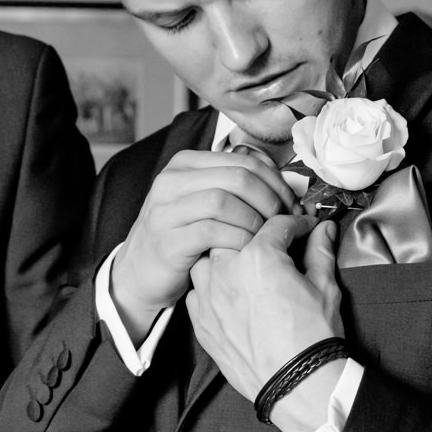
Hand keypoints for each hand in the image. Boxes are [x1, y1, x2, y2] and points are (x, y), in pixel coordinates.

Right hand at [111, 148, 297, 339]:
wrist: (139, 271)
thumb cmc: (181, 235)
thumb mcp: (202, 201)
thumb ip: (232, 186)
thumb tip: (283, 184)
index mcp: (185, 164)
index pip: (244, 160)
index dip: (276, 182)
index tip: (291, 204)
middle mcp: (172, 181)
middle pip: (238, 177)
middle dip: (271, 200)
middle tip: (285, 222)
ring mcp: (166, 210)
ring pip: (226, 201)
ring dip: (255, 221)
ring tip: (265, 238)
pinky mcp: (168, 240)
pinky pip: (214, 232)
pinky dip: (239, 240)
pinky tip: (247, 250)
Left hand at [187, 216, 346, 431]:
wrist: (297, 384)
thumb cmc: (313, 336)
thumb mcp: (324, 287)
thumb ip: (319, 251)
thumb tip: (324, 230)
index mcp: (258, 256)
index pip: (276, 224)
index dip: (296, 223)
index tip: (305, 229)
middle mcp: (225, 271)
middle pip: (235, 234)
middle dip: (255, 237)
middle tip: (275, 249)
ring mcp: (207, 297)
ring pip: (208, 260)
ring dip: (226, 260)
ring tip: (247, 271)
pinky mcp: (200, 321)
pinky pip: (198, 292)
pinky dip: (212, 289)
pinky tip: (232, 297)